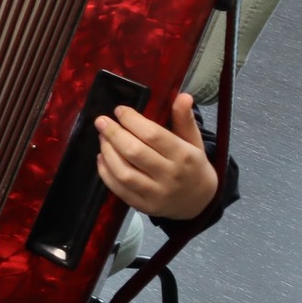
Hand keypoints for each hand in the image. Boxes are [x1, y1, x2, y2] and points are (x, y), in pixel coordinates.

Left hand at [97, 93, 218, 219]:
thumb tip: (183, 95)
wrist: (200, 201)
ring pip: (124, 172)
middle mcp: (170, 176)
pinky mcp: (144, 206)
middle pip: (135, 152)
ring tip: (102, 137)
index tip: (119, 110)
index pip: (153, 135)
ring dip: (107, 152)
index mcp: (184, 156)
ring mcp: (157, 194)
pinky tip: (102, 158)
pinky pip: (119, 189)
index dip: (132, 120)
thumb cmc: (192, 165)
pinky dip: (105, 172)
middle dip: (114, 133)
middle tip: (102, 121)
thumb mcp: (193, 141)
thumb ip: (184, 119)